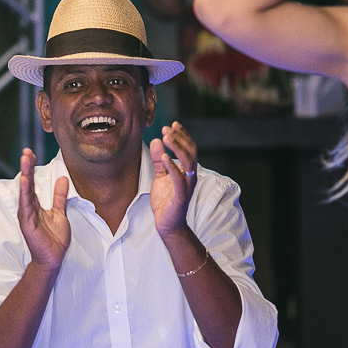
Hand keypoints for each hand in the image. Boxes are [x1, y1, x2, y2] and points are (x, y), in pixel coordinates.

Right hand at [17, 148, 69, 271]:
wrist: (53, 258)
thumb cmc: (54, 238)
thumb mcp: (60, 213)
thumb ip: (59, 197)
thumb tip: (63, 178)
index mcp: (35, 205)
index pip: (32, 183)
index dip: (31, 168)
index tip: (31, 153)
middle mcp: (28, 208)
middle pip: (26, 184)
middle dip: (26, 167)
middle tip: (26, 151)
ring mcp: (27, 216)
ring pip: (25, 192)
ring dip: (25, 175)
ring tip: (25, 160)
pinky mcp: (28, 224)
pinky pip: (26, 206)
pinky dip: (25, 193)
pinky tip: (24, 181)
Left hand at [149, 121, 197, 237]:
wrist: (167, 224)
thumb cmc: (166, 200)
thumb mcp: (160, 176)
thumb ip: (159, 160)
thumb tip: (156, 141)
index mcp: (186, 170)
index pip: (188, 148)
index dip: (182, 135)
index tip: (172, 124)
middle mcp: (190, 176)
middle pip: (191, 151)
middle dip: (180, 138)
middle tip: (167, 128)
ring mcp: (187, 185)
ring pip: (188, 161)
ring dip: (177, 147)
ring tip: (167, 137)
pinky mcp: (181, 195)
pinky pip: (178, 179)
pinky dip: (172, 167)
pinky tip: (164, 158)